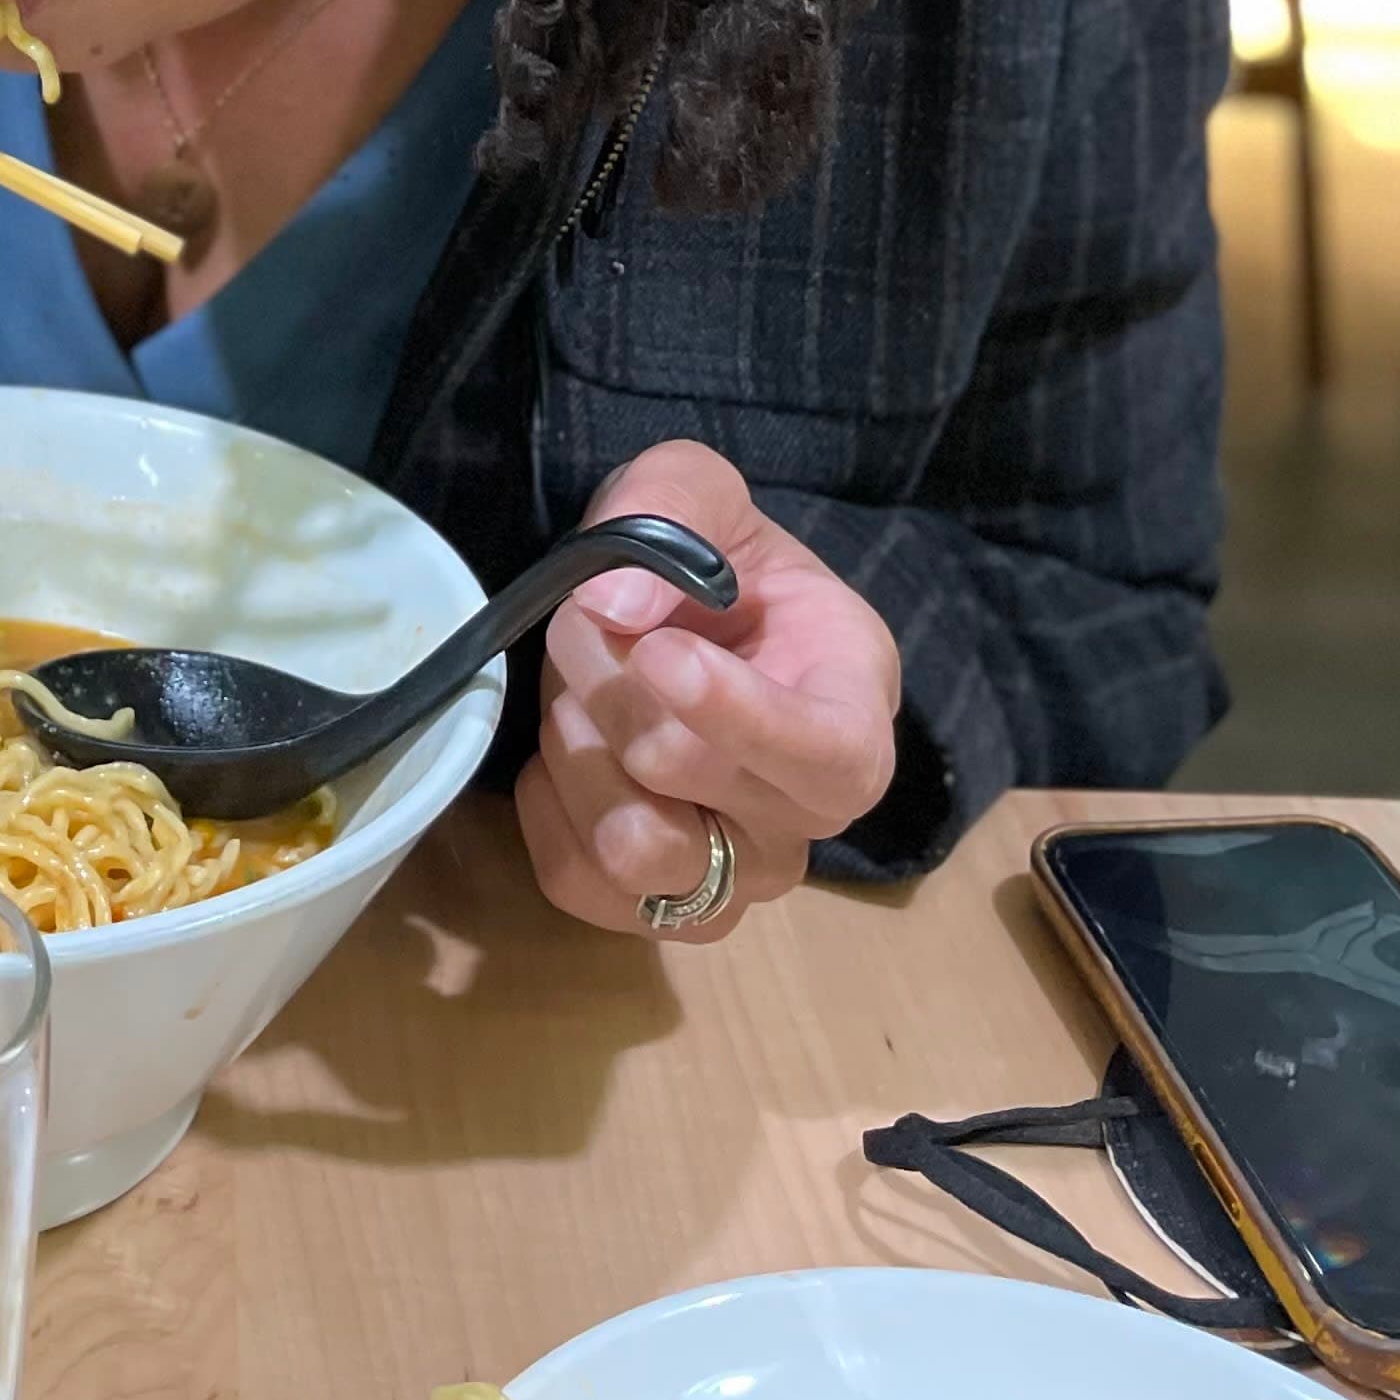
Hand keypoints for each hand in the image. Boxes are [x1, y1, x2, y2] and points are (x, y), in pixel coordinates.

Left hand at [516, 440, 901, 943]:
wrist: (689, 633)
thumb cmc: (717, 569)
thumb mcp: (702, 491)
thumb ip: (671, 508)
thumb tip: (612, 606)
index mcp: (853, 713)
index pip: (827, 756)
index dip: (739, 714)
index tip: (661, 654)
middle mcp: (807, 819)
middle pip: (682, 774)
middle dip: (607, 680)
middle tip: (583, 620)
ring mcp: (735, 877)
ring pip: (630, 845)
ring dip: (574, 745)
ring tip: (580, 692)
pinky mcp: (656, 908)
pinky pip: (577, 882)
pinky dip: (546, 805)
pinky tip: (566, 749)